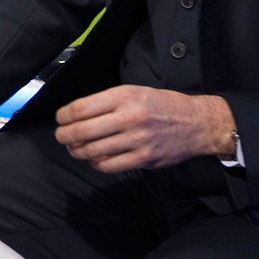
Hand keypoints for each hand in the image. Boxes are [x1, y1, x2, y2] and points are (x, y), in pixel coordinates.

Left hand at [54, 86, 235, 173]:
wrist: (197, 123)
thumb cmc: (163, 106)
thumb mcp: (135, 92)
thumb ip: (107, 102)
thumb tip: (75, 114)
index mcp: (125, 97)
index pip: (80, 108)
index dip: (63, 116)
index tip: (60, 119)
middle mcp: (130, 117)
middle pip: (82, 131)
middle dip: (64, 136)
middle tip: (62, 136)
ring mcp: (138, 140)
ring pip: (93, 151)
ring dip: (78, 151)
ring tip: (76, 148)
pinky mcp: (144, 158)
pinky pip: (109, 165)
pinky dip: (96, 164)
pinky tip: (96, 159)